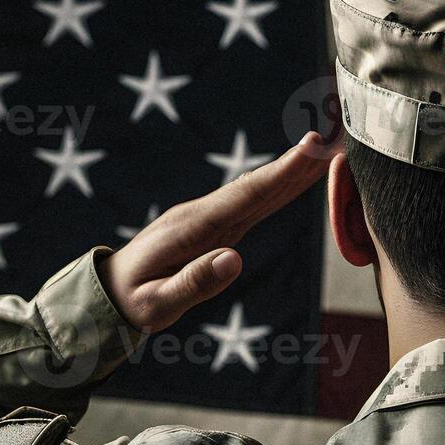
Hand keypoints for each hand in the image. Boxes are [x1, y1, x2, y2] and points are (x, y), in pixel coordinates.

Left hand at [100, 131, 330, 332]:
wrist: (109, 291)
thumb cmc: (132, 302)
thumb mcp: (156, 305)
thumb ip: (193, 283)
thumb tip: (235, 259)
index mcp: (192, 229)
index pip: (245, 196)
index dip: (281, 173)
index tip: (311, 148)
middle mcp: (203, 214)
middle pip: (258, 185)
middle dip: (297, 163)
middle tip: (335, 139)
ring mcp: (209, 217)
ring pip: (258, 191)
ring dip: (293, 171)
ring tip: (329, 151)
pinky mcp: (215, 226)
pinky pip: (253, 203)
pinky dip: (279, 187)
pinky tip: (299, 178)